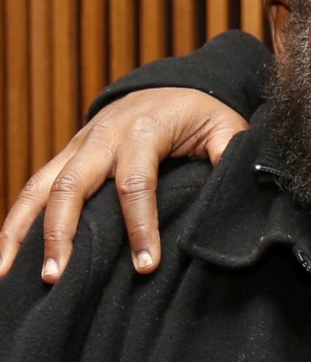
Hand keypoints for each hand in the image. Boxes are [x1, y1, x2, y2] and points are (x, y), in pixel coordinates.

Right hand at [0, 88, 247, 282]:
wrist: (173, 84)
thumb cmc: (202, 113)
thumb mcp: (226, 127)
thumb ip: (231, 154)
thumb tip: (237, 185)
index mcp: (144, 131)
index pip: (136, 183)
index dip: (141, 227)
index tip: (146, 267)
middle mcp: (103, 136)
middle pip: (72, 186)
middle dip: (62, 233)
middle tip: (58, 277)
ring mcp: (79, 145)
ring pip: (39, 186)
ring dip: (21, 231)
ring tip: (5, 275)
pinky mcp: (67, 155)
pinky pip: (33, 187)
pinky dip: (15, 221)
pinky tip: (3, 256)